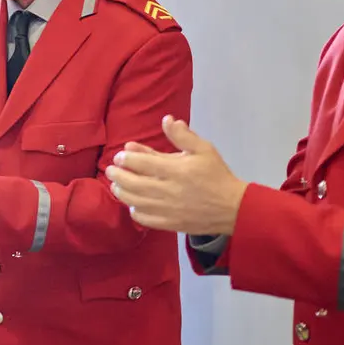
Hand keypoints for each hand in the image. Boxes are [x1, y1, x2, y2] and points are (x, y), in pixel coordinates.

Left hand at [104, 115, 247, 234]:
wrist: (232, 207)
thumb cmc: (216, 175)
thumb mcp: (204, 149)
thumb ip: (183, 136)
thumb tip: (166, 120)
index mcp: (177, 170)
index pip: (143, 164)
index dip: (127, 159)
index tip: (119, 156)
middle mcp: (169, 190)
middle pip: (134, 184)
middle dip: (118, 176)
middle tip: (110, 170)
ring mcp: (168, 210)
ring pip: (135, 202)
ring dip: (121, 193)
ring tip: (116, 185)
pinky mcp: (170, 224)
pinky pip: (145, 220)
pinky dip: (134, 212)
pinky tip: (132, 205)